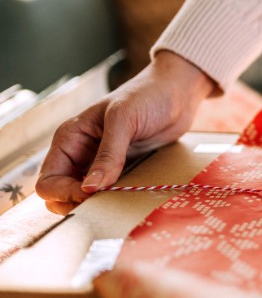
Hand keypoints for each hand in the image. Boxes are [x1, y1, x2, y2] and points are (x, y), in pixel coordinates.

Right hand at [35, 51, 215, 213]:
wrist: (177, 92)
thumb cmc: (148, 95)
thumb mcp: (124, 120)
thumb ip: (108, 154)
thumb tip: (89, 187)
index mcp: (69, 139)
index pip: (48, 180)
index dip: (64, 193)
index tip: (91, 195)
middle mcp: (79, 154)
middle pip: (60, 194)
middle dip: (75, 205)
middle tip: (104, 205)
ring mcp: (100, 164)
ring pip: (83, 197)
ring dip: (95, 206)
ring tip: (117, 203)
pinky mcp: (122, 169)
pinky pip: (110, 193)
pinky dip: (114, 200)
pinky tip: (129, 199)